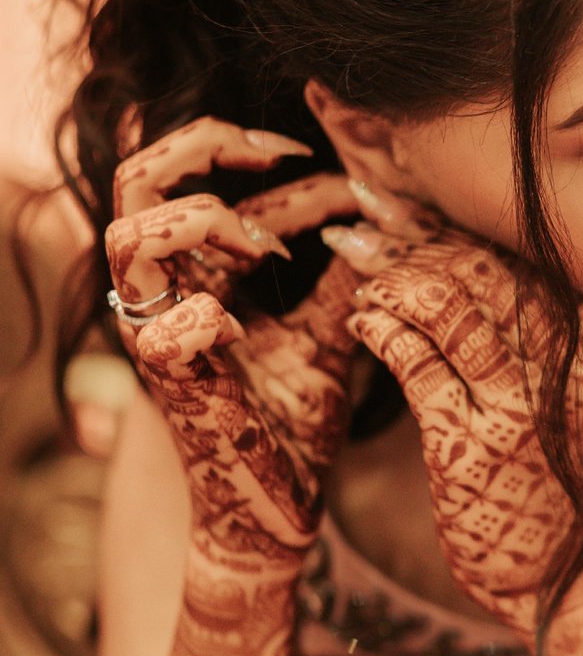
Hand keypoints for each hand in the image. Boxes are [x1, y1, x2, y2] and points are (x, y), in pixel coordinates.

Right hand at [104, 117, 361, 563]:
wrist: (279, 511)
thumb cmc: (297, 422)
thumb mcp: (332, 331)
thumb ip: (345, 272)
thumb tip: (382, 209)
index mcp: (195, 276)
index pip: (209, 179)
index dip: (274, 161)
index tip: (352, 175)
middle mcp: (162, 296)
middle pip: (136, 177)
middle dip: (207, 143)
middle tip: (285, 152)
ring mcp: (154, 338)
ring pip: (127, 232)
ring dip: (207, 222)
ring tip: (273, 250)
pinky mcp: (166, 388)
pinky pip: (160, 329)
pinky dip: (208, 315)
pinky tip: (245, 330)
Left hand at [332, 219, 582, 634]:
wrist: (569, 570)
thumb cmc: (556, 468)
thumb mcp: (566, 385)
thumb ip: (526, 321)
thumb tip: (451, 244)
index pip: (519, 255)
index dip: (452, 219)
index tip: (401, 193)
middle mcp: (572, 357)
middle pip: (479, 267)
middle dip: (409, 233)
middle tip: (361, 212)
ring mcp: (522, 399)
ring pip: (445, 303)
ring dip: (388, 275)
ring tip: (359, 265)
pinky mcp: (474, 438)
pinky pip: (414, 360)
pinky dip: (379, 327)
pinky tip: (361, 317)